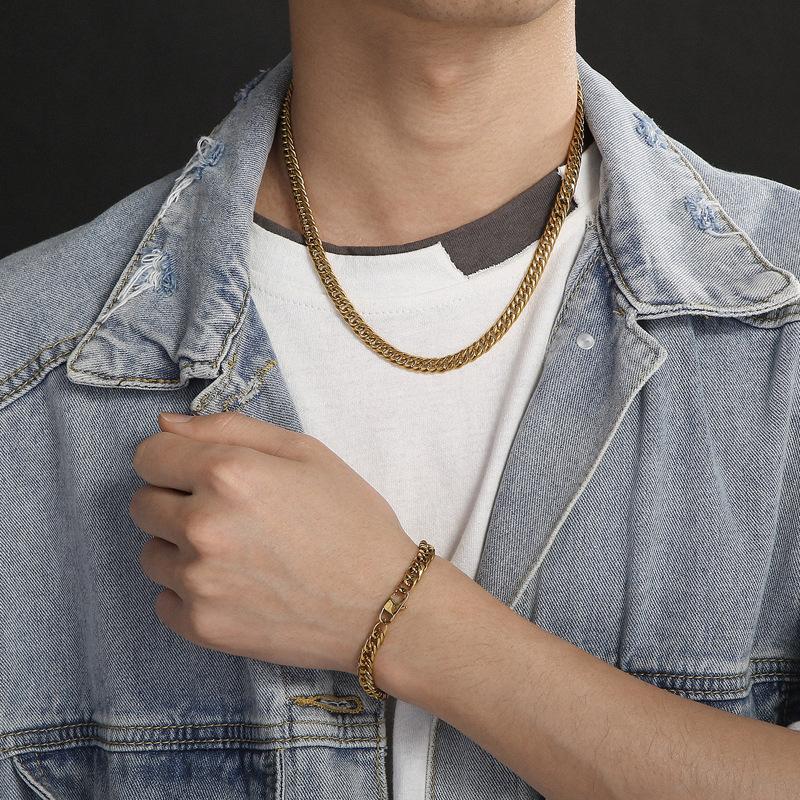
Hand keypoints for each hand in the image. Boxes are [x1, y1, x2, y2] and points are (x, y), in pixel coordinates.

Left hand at [129, 410, 420, 673]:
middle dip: (175, 501)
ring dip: (180, 549)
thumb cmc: (351, 520)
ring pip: (150, 554)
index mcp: (228, 473)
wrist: (383, 604)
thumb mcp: (305, 452)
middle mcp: (202, 526)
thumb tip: (166, 425)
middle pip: (142, 504)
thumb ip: (231, 427)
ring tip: (237, 554)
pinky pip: (164, 600)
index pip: (148, 455)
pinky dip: (190, 593)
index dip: (173, 458)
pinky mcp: (202, 626)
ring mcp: (198, 581)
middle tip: (229, 514)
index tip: (199, 471)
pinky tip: (237, 587)